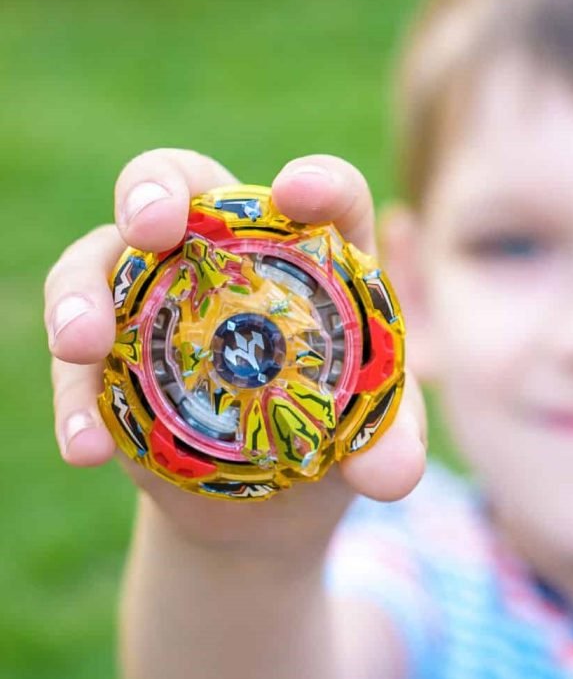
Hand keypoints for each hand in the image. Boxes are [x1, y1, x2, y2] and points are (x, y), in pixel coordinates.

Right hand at [44, 149, 427, 554]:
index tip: (299, 193)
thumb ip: (395, 444)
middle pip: (182, 178)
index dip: (317, 181)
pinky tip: (87, 447)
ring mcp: (160, 291)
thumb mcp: (378, 439)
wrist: (274, 500)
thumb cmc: (340, 434)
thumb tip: (394, 473)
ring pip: (101, 255)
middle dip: (154, 187)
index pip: (327, 192)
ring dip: (80, 292)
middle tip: (151, 228)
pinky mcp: (112, 351)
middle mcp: (230, 248)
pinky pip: (74, 354)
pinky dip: (72, 394)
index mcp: (317, 249)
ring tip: (82, 346)